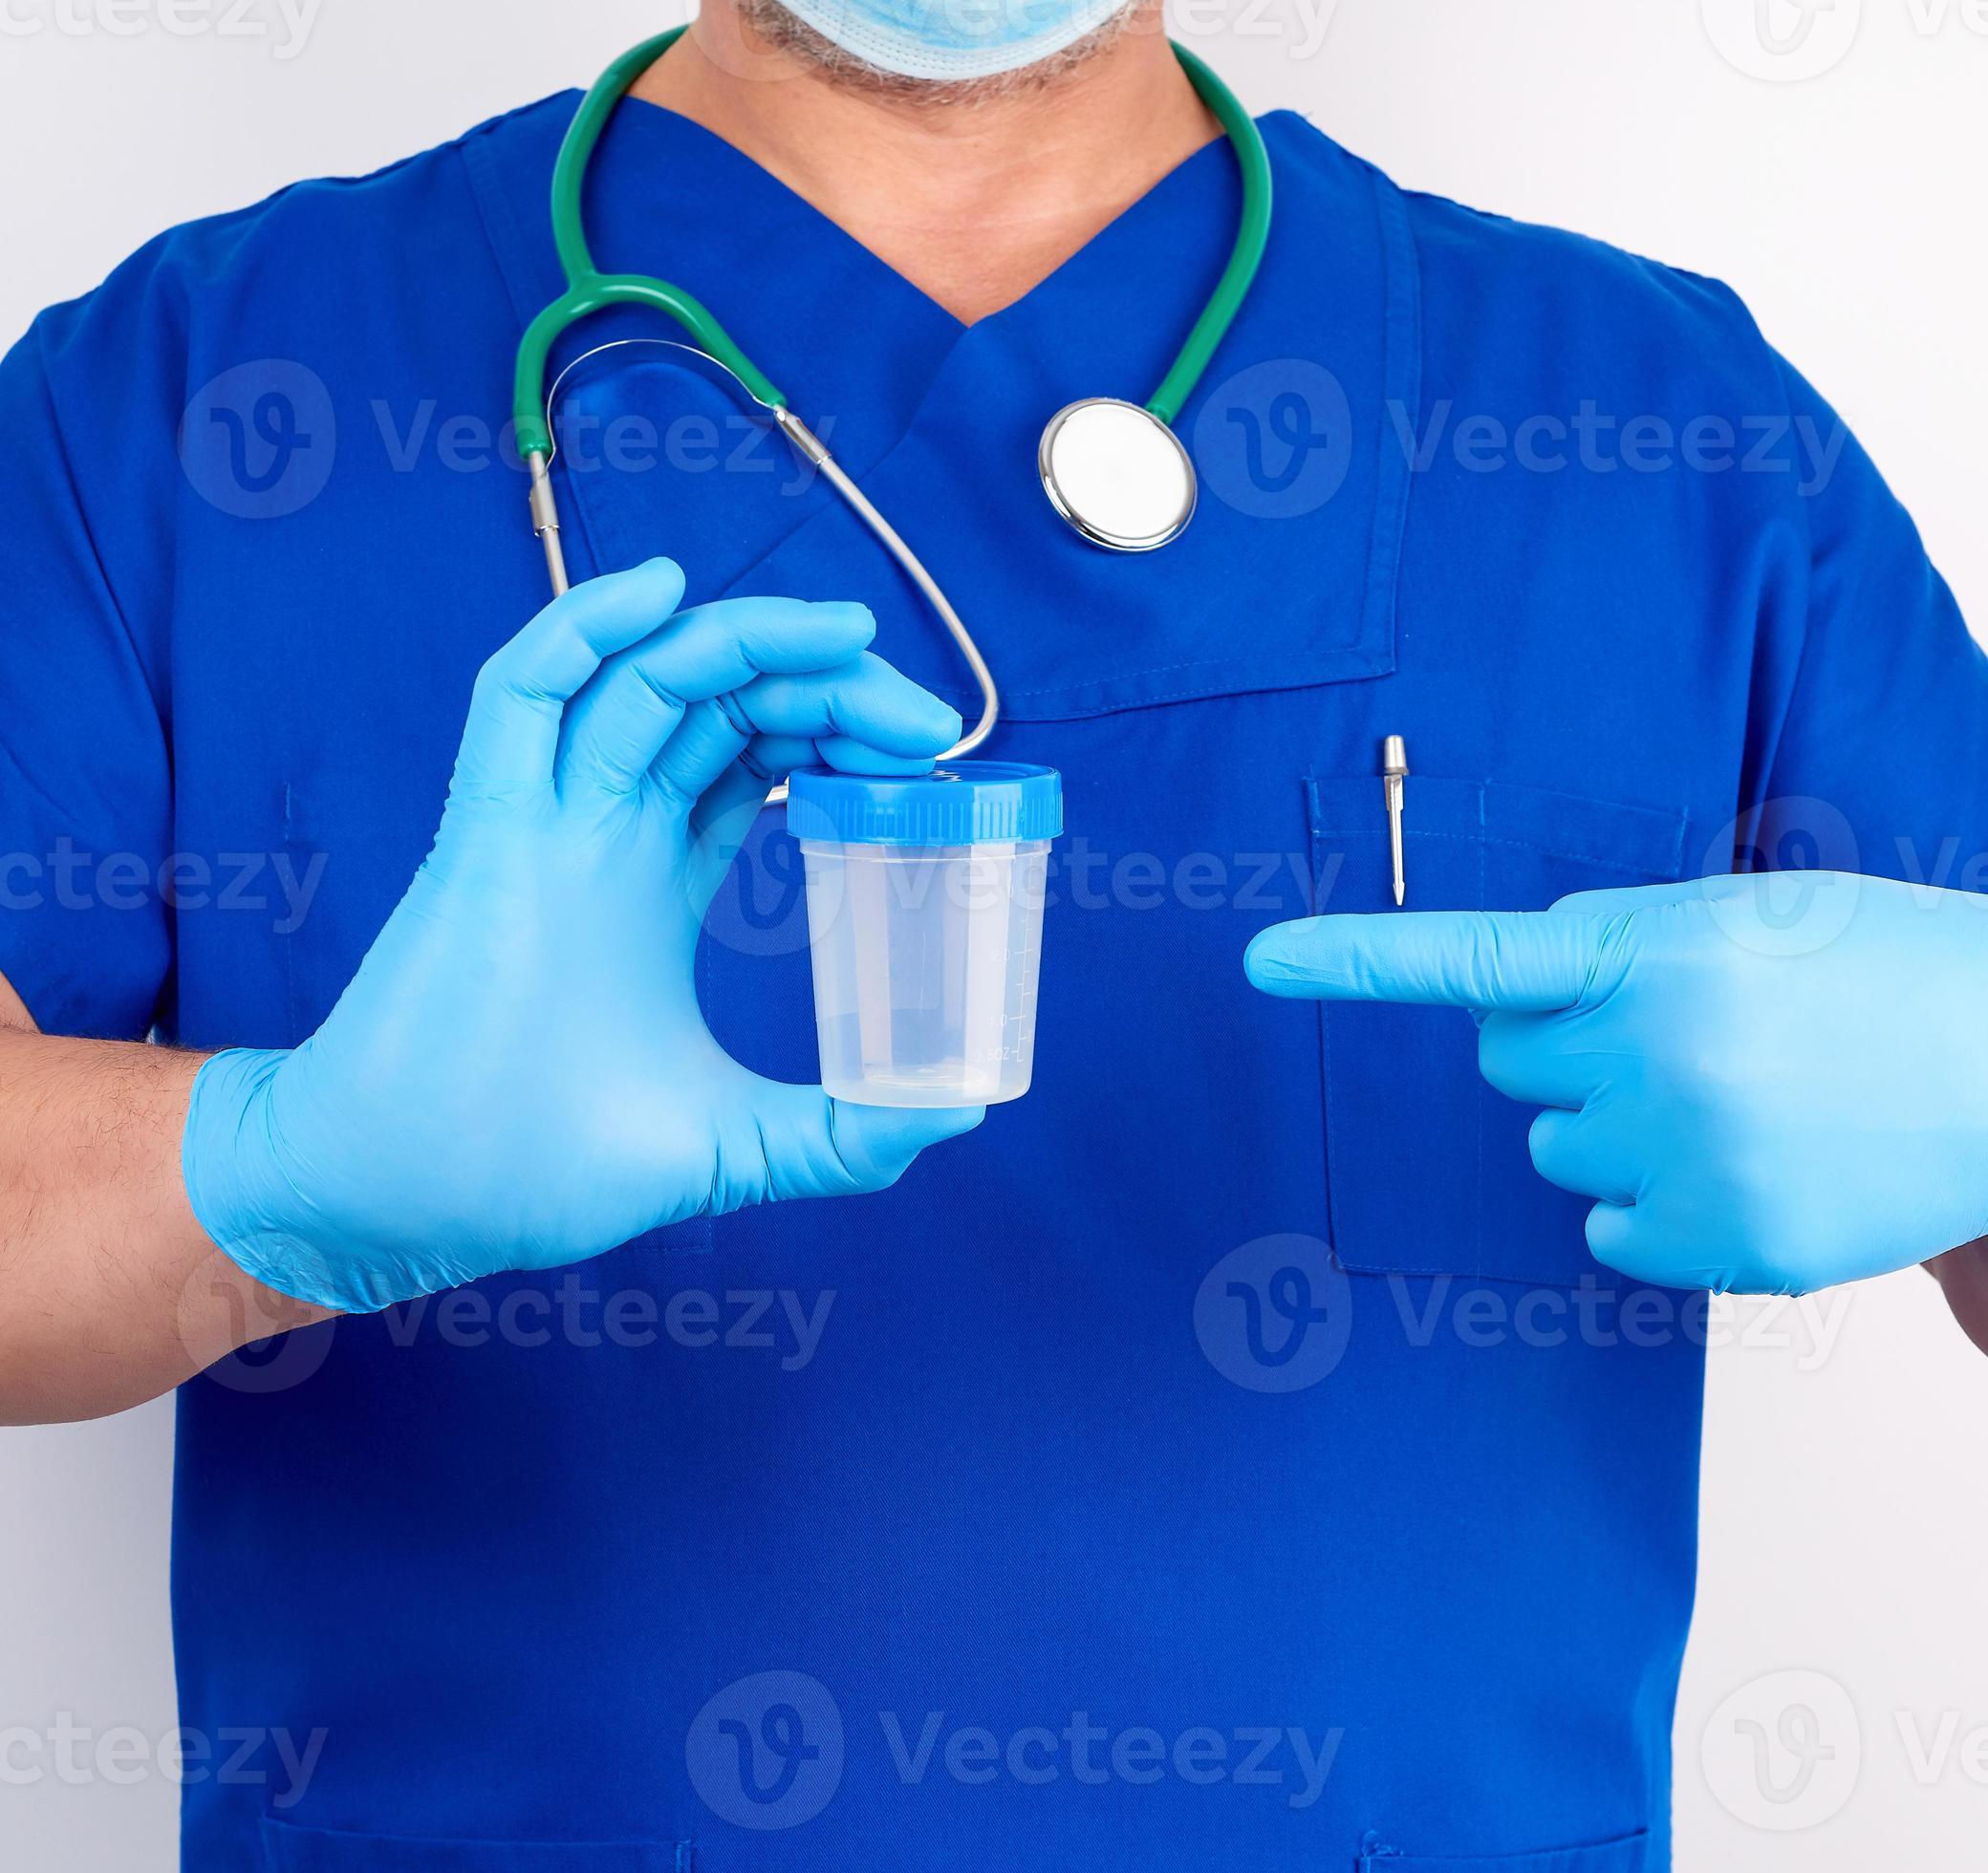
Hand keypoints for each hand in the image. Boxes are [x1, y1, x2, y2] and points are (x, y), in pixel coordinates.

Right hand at [182, 559, 981, 1312]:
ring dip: (743, 637)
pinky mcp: (482, 833)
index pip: (757, 756)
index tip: (929, 750)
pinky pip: (521, 696)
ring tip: (844, 632)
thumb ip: (843, 1137)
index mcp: (652, 877)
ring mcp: (540, 823)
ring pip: (641, 678)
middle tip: (923, 718)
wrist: (407, 1203)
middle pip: (718, 702)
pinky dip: (584, 628)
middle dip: (822, 682)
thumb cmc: (539, 1165)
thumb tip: (958, 1112)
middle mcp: (599, 831)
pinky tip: (666, 591)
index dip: (836, 727)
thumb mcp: (734, 1146)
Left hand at [1245, 872, 1987, 1294]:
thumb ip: (1618, 938)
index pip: (1481, 959)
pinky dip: (1649, 1207)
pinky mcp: (1724, 1246)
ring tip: (1737, 1097)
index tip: (1259, 961)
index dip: (1356, 963)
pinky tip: (1742, 1165)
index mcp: (1663, 957)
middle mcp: (1663, 1057)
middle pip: (1506, 1065)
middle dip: (1562, 1046)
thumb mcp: (1751, 913)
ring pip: (1555, 1151)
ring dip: (1613, 1123)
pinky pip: (1604, 1232)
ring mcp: (1692, 1161)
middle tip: (1675, 1031)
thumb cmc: (1880, 975)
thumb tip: (1514, 982)